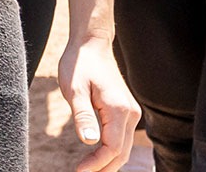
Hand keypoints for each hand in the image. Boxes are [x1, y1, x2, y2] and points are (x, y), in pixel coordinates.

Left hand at [56, 34, 141, 171]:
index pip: (112, 148)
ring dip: (108, 163)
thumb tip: (89, 142)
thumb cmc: (79, 64)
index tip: (78, 171)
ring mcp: (130, 113)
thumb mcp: (74, 89)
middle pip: (121, 153)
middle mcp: (130, 114)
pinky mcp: (126, 111)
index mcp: (118, 110)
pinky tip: (98, 159)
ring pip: (124, 148)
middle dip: (104, 168)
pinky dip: (112, 152)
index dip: (96, 164)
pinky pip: (122, 139)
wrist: (91, 45)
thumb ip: (82, 115)